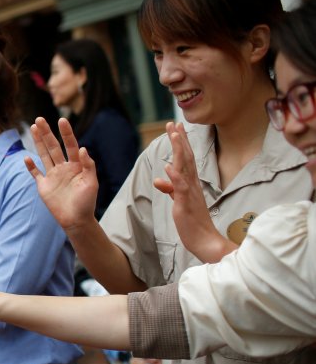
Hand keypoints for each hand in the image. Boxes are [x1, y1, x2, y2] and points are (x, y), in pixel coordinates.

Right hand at [25, 117, 98, 231]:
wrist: (76, 220)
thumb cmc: (87, 202)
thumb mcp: (92, 183)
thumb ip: (88, 165)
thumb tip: (83, 148)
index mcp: (76, 165)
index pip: (70, 145)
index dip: (66, 133)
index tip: (62, 120)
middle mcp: (63, 167)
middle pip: (53, 146)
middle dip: (46, 133)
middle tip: (39, 119)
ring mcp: (52, 176)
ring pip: (44, 155)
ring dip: (38, 142)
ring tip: (33, 128)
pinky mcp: (44, 186)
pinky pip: (36, 174)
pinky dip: (31, 167)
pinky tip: (26, 158)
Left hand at [153, 122, 236, 262]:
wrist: (205, 241)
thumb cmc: (193, 222)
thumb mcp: (179, 202)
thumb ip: (170, 189)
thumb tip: (160, 179)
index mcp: (191, 184)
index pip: (185, 159)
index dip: (181, 143)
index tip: (176, 128)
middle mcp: (193, 185)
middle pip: (186, 158)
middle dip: (179, 140)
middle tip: (174, 123)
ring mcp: (190, 193)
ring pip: (185, 167)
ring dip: (179, 151)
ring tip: (174, 135)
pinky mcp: (186, 204)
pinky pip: (181, 188)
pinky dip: (175, 177)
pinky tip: (169, 166)